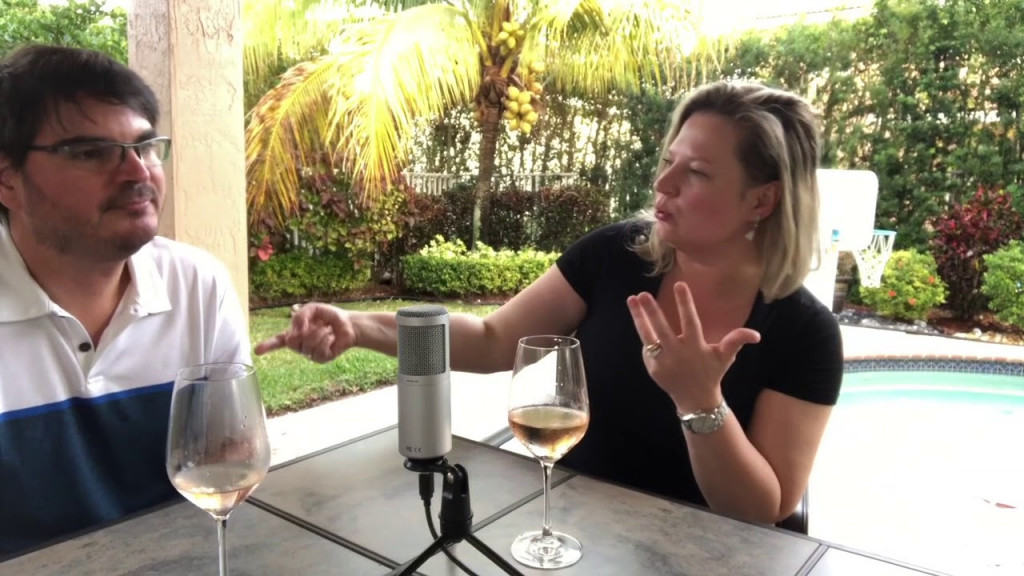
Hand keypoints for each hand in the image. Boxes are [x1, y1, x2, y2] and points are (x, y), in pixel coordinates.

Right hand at [253, 303, 354, 362]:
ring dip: (319, 334)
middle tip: (318, 325)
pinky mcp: (321, 359)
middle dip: (306, 331)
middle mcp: (300, 345)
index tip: (257, 350)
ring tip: (328, 330)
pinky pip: (319, 351)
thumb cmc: (329, 316)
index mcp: (295, 333)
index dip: (268, 345)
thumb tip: (297, 332)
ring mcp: (310, 354)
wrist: (349, 324)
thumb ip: (300, 316)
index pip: (278, 341)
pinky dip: (327, 340)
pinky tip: (332, 339)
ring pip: (307, 346)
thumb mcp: (313, 308)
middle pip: (292, 342)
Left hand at [626, 281, 759, 412]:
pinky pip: (647, 348)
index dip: (685, 303)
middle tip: (642, 294)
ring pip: (647, 336)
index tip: (679, 284)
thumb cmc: (711, 373)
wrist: (696, 400)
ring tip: (631, 299)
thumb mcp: (725, 357)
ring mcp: (663, 361)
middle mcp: (677, 352)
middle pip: (662, 329)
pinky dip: (645, 335)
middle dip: (651, 311)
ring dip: (638, 317)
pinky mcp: (652, 367)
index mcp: (695, 346)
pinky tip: (641, 321)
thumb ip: (736, 341)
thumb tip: (756, 335)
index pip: (690, 320)